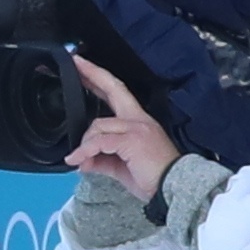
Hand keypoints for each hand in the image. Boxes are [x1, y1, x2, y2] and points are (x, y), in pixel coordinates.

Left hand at [63, 56, 179, 207]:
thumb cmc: (153, 177)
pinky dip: (85, 152)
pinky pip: (99, 141)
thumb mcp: (120, 166)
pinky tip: (78, 162)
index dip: (101, 79)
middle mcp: (138, 119)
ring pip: (98, 125)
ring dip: (84, 144)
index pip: (117, 94)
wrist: (174, 187)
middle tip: (76, 62)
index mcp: (138, 122)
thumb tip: (81, 161)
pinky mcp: (132, 139)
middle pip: (113, 89)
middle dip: (93, 74)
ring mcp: (136, 127)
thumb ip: (100, 159)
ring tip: (79, 160)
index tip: (83, 66)